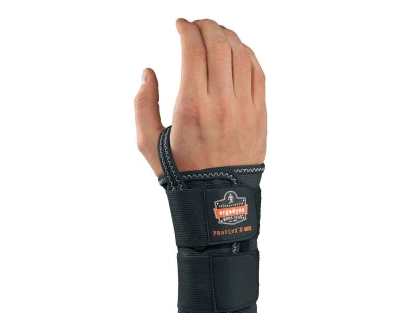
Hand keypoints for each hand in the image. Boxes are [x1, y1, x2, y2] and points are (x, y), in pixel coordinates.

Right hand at [134, 18, 266, 176]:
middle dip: (207, 26)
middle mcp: (221, 103)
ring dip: (228, 36)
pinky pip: (258, 73)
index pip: (194, 49)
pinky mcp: (259, 115)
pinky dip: (247, 55)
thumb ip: (142, 105)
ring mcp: (244, 108)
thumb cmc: (183, 172)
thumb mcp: (149, 143)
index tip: (180, 24)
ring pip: (241, 55)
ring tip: (217, 33)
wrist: (216, 197)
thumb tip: (147, 73)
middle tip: (198, 25)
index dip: (187, 29)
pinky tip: (237, 51)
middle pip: (219, 45)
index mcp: (192, 107)